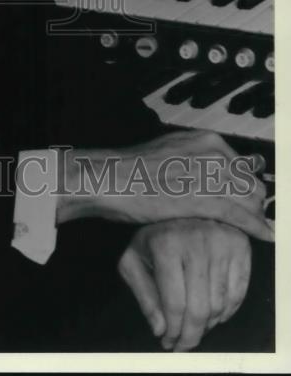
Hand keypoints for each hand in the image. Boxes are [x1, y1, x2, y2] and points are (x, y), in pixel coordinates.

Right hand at [55, 130, 272, 241]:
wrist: (112, 179)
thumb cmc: (136, 170)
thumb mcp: (173, 152)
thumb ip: (201, 159)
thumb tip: (227, 171)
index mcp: (206, 140)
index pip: (245, 167)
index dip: (248, 189)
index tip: (249, 202)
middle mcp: (212, 153)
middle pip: (251, 184)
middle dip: (254, 204)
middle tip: (249, 219)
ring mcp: (208, 175)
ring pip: (250, 201)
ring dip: (255, 217)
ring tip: (255, 231)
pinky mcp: (202, 199)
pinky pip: (240, 216)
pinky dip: (256, 228)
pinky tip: (266, 236)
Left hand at [118, 219, 250, 350]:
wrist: (178, 203)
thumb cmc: (153, 236)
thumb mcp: (134, 260)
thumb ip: (143, 295)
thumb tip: (160, 330)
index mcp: (166, 244)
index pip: (174, 303)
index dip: (173, 331)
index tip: (168, 344)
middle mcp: (197, 242)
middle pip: (200, 308)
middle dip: (192, 335)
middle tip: (184, 345)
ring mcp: (222, 244)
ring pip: (220, 304)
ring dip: (208, 325)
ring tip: (195, 327)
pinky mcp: (240, 247)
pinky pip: (238, 293)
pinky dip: (227, 311)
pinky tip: (213, 315)